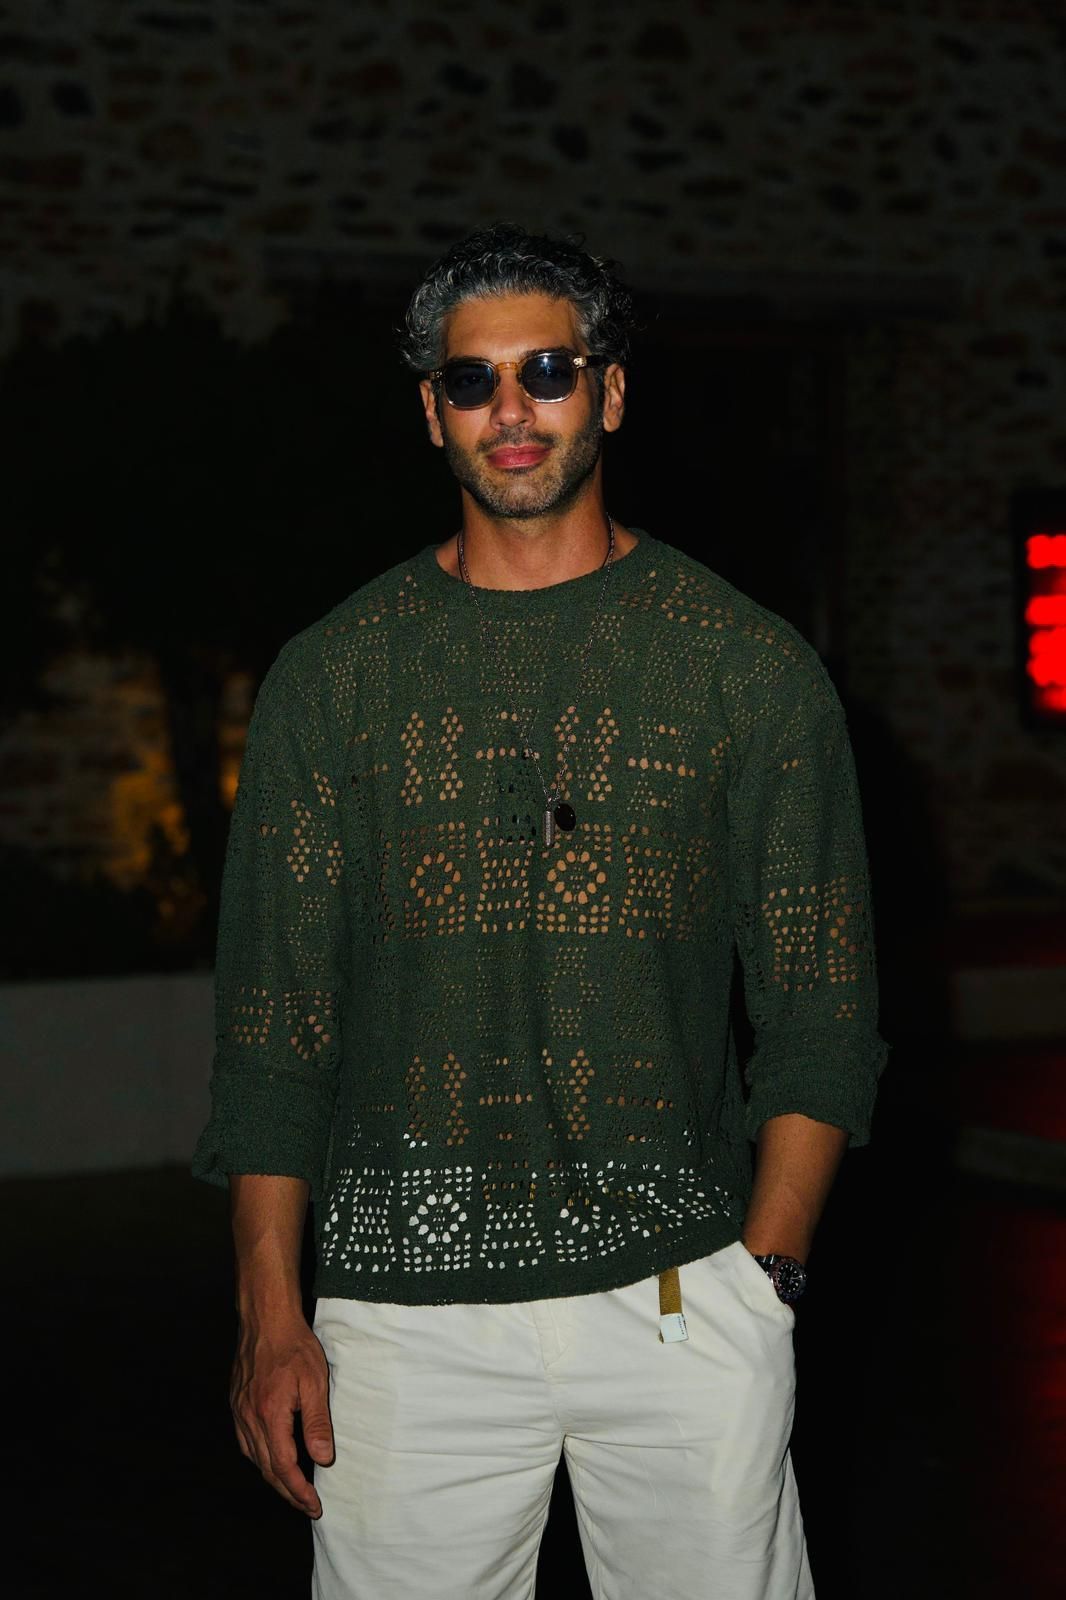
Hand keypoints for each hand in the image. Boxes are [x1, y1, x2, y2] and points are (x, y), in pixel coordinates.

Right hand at [230, 1309, 334, 1516]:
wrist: (265, 1318)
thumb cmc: (293, 1345)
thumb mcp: (315, 1381)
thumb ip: (317, 1422)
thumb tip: (323, 1459)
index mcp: (269, 1415)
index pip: (283, 1466)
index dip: (298, 1491)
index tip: (313, 1506)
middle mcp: (249, 1417)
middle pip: (266, 1467)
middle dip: (287, 1491)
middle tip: (307, 1506)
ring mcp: (239, 1410)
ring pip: (253, 1457)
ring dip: (273, 1477)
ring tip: (292, 1489)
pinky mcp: (237, 1402)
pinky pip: (245, 1441)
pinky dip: (259, 1457)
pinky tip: (270, 1458)